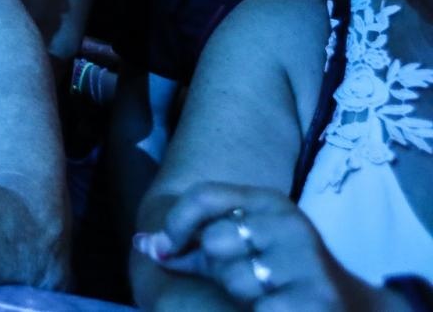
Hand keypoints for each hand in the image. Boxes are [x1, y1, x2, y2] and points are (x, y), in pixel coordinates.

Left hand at [136, 182, 377, 309]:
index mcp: (268, 203)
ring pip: (234, 279)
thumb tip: (143, 245)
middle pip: (214, 241)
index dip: (175, 224)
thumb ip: (190, 247)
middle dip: (216, 270)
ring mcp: (307, 260)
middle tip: (245, 282)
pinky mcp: (317, 299)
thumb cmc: (279, 279)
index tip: (165, 250)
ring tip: (268, 298)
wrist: (354, 310)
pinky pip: (260, 308)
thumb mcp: (240, 251)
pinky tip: (279, 309)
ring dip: (242, 298)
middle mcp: (290, 223)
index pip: (204, 195)